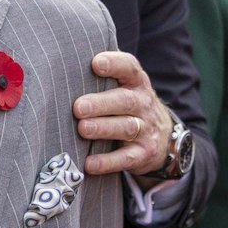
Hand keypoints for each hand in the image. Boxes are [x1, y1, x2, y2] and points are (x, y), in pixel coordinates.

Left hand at [77, 51, 173, 176]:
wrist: (164, 139)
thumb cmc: (129, 107)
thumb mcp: (125, 88)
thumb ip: (102, 79)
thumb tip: (63, 67)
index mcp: (136, 83)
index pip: (129, 68)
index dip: (114, 64)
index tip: (96, 63)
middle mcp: (143, 104)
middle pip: (125, 101)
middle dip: (101, 103)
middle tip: (79, 107)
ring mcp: (145, 130)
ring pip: (126, 127)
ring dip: (103, 128)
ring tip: (83, 129)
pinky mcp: (143, 154)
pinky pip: (125, 158)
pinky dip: (107, 162)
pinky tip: (89, 163)